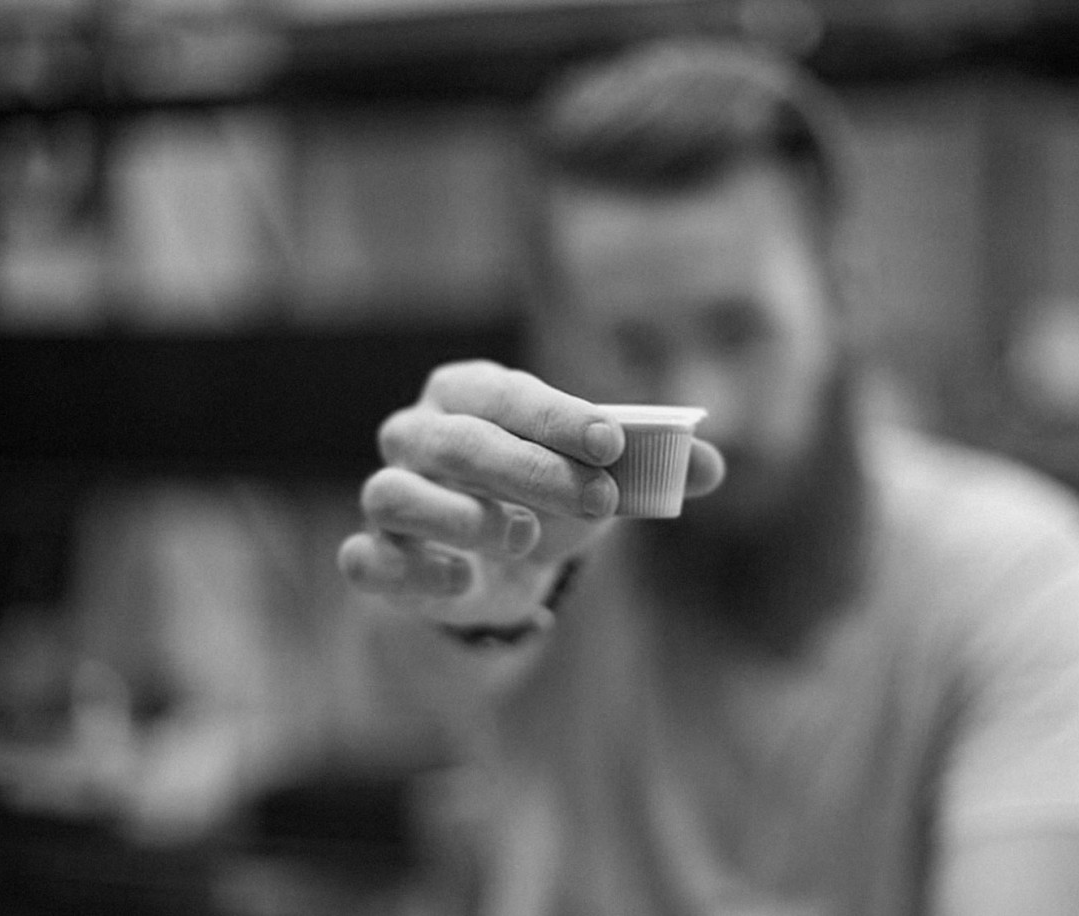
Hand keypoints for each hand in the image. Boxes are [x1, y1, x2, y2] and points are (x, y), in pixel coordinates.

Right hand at [337, 360, 723, 625]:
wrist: (506, 564)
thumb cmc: (552, 495)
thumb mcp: (605, 475)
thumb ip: (654, 466)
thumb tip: (713, 466)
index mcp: (471, 394)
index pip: (506, 394)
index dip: (558, 417)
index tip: (612, 443)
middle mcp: (417, 434)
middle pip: (457, 441)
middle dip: (532, 470)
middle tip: (598, 501)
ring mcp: (389, 495)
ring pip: (393, 492)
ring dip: (463, 517)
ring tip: (525, 537)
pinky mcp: (375, 557)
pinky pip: (365, 558)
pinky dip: (411, 570)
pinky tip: (463, 580)